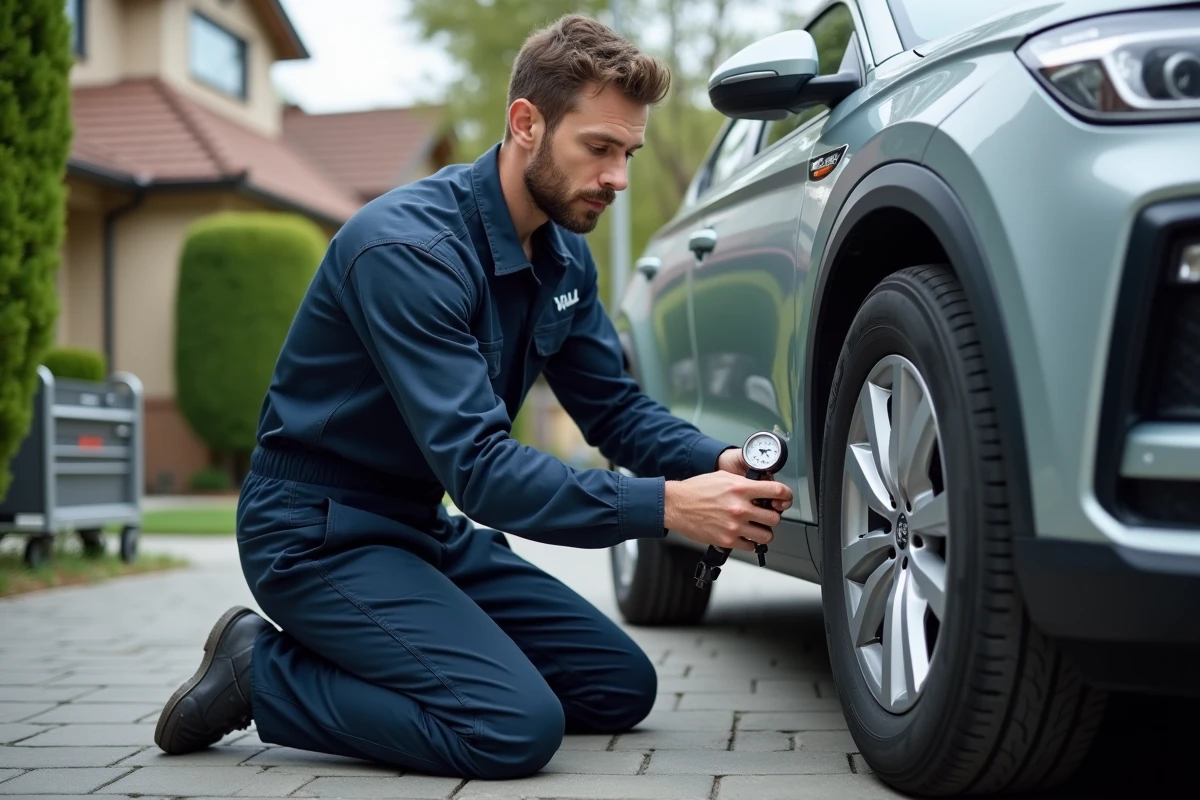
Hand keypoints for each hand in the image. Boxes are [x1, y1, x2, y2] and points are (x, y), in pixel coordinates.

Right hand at [664, 470, 792, 552]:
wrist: (677, 505)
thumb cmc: (697, 490)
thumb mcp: (723, 477)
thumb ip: (744, 483)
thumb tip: (761, 489)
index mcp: (741, 489)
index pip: (777, 491)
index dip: (785, 495)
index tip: (784, 498)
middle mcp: (740, 508)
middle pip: (775, 518)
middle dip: (772, 517)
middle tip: (765, 516)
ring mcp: (734, 526)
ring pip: (766, 536)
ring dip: (763, 532)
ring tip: (755, 528)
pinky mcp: (727, 540)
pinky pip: (750, 547)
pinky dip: (749, 542)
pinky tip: (743, 535)